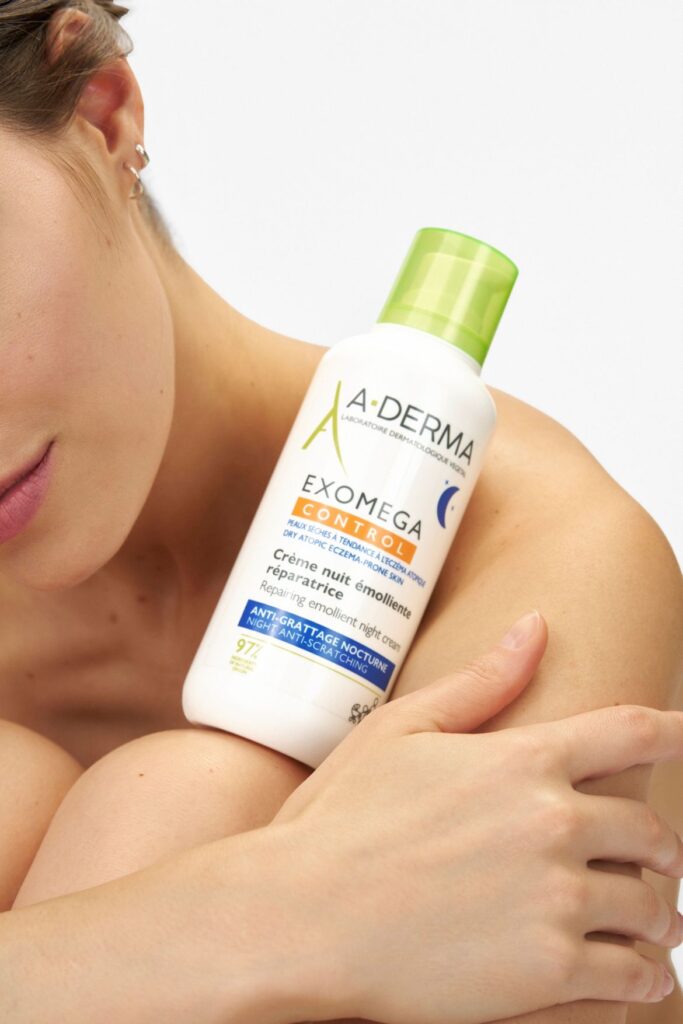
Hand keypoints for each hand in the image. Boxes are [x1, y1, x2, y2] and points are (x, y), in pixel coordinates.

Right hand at [271, 609, 682, 1023]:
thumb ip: (481, 682)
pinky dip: (643, 973)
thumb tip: (535, 625)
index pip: (632, 730)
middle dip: (658, 846)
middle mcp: (555, 821)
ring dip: (654, 913)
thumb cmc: (339, 821)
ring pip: (654, 905)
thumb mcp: (401, 731)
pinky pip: (635, 974)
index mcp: (524, 758)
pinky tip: (631, 971)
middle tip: (647, 861)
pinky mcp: (551, 971)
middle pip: (653, 829)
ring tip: (640, 923)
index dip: (673, 730)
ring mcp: (558, 898)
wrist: (301, 918)